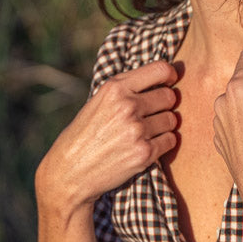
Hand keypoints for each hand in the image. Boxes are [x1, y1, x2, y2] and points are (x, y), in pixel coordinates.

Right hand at [37, 60, 179, 212]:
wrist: (70, 171)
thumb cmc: (84, 134)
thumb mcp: (99, 101)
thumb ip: (126, 89)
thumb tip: (162, 81)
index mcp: (115, 88)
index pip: (160, 70)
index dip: (170, 75)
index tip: (171, 81)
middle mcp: (128, 105)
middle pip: (170, 96)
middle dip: (165, 104)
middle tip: (154, 113)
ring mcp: (137, 130)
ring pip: (172, 119)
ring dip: (165, 125)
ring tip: (147, 131)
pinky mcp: (144, 152)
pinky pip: (171, 140)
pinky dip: (163, 143)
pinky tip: (148, 145)